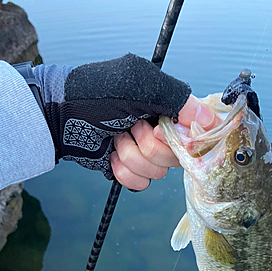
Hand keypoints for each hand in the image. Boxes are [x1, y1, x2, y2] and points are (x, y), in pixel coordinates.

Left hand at [33, 54, 190, 178]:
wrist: (59, 118)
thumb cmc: (95, 94)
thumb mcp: (138, 84)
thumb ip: (177, 98)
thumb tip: (212, 120)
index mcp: (168, 108)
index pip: (194, 134)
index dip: (177, 137)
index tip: (159, 127)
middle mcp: (161, 131)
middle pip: (176, 157)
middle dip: (147, 145)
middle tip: (129, 126)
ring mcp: (145, 152)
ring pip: (157, 172)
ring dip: (131, 157)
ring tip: (114, 137)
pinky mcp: (130, 169)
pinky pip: (141, 184)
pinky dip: (123, 172)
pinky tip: (110, 157)